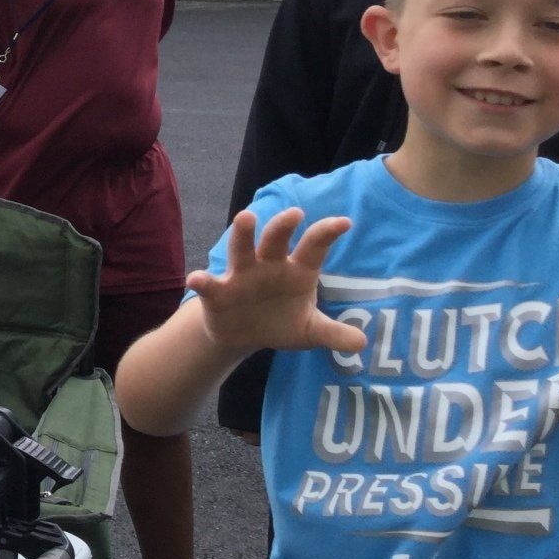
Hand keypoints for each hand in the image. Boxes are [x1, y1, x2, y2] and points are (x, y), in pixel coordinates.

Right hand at [187, 208, 365, 356]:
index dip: (326, 234)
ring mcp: (242, 275)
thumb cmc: (281, 322)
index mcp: (297, 271)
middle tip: (295, 214)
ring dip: (243, 234)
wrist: (244, 335)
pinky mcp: (218, 292)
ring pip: (242, 250)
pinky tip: (196, 279)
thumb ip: (333, 334)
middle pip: (276, 240)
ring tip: (246, 217)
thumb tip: (362, 344)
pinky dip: (203, 281)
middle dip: (283, 226)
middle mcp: (269, 265)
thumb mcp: (310, 331)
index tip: (345, 223)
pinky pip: (209, 284)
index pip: (313, 247)